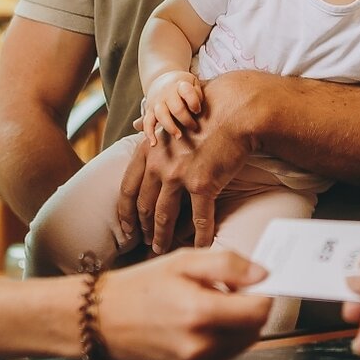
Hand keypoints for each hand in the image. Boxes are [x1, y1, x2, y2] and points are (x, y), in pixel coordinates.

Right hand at [96, 248, 273, 359]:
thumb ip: (229, 265)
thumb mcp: (184, 262)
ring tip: (205, 310)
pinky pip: (225, 357)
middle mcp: (201, 345)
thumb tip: (264, 274)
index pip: (260, 310)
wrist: (104, 320)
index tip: (253, 284)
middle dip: (248, 309)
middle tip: (224, 293)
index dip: (262, 294)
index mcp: (199, 312)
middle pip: (255, 329)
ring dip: (235, 326)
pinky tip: (196, 328)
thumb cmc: (143, 286)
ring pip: (242, 344)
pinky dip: (220, 341)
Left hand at [116, 74, 259, 251]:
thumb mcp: (170, 113)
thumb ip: (152, 124)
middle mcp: (158, 164)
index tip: (126, 227)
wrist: (235, 110)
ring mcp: (179, 176)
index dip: (125, 212)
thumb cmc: (206, 110)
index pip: (127, 188)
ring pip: (164, 217)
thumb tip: (136, 122)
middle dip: (143, 228)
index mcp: (148, 149)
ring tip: (162, 249)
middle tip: (145, 242)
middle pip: (143, 206)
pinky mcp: (203, 185)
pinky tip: (200, 246)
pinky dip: (200, 237)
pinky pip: (200, 220)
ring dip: (162, 236)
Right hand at [140, 71, 206, 143]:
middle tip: (194, 127)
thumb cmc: (184, 86)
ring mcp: (157, 102)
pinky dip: (149, 134)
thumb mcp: (193, 84)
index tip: (198, 110)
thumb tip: (195, 109)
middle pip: (176, 108)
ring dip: (171, 127)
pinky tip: (154, 144)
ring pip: (161, 115)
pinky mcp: (149, 111)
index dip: (194, 103)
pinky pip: (147, 123)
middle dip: (186, 120)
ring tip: (179, 136)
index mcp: (180, 85)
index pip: (187, 92)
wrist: (163, 79)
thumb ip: (197, 94)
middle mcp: (167, 93)